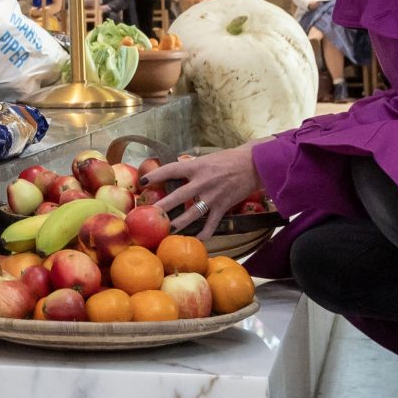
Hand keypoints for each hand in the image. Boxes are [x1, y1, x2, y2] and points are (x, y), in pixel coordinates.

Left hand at [145, 143, 263, 236]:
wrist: (254, 164)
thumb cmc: (229, 159)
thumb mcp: (206, 158)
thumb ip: (192, 165)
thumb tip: (177, 167)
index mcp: (196, 167)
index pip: (171, 170)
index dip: (156, 175)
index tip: (143, 181)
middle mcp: (203, 182)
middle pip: (178, 196)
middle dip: (163, 206)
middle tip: (148, 214)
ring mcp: (213, 196)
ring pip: (192, 213)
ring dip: (179, 223)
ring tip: (167, 230)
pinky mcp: (223, 206)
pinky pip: (211, 223)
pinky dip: (204, 233)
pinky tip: (196, 239)